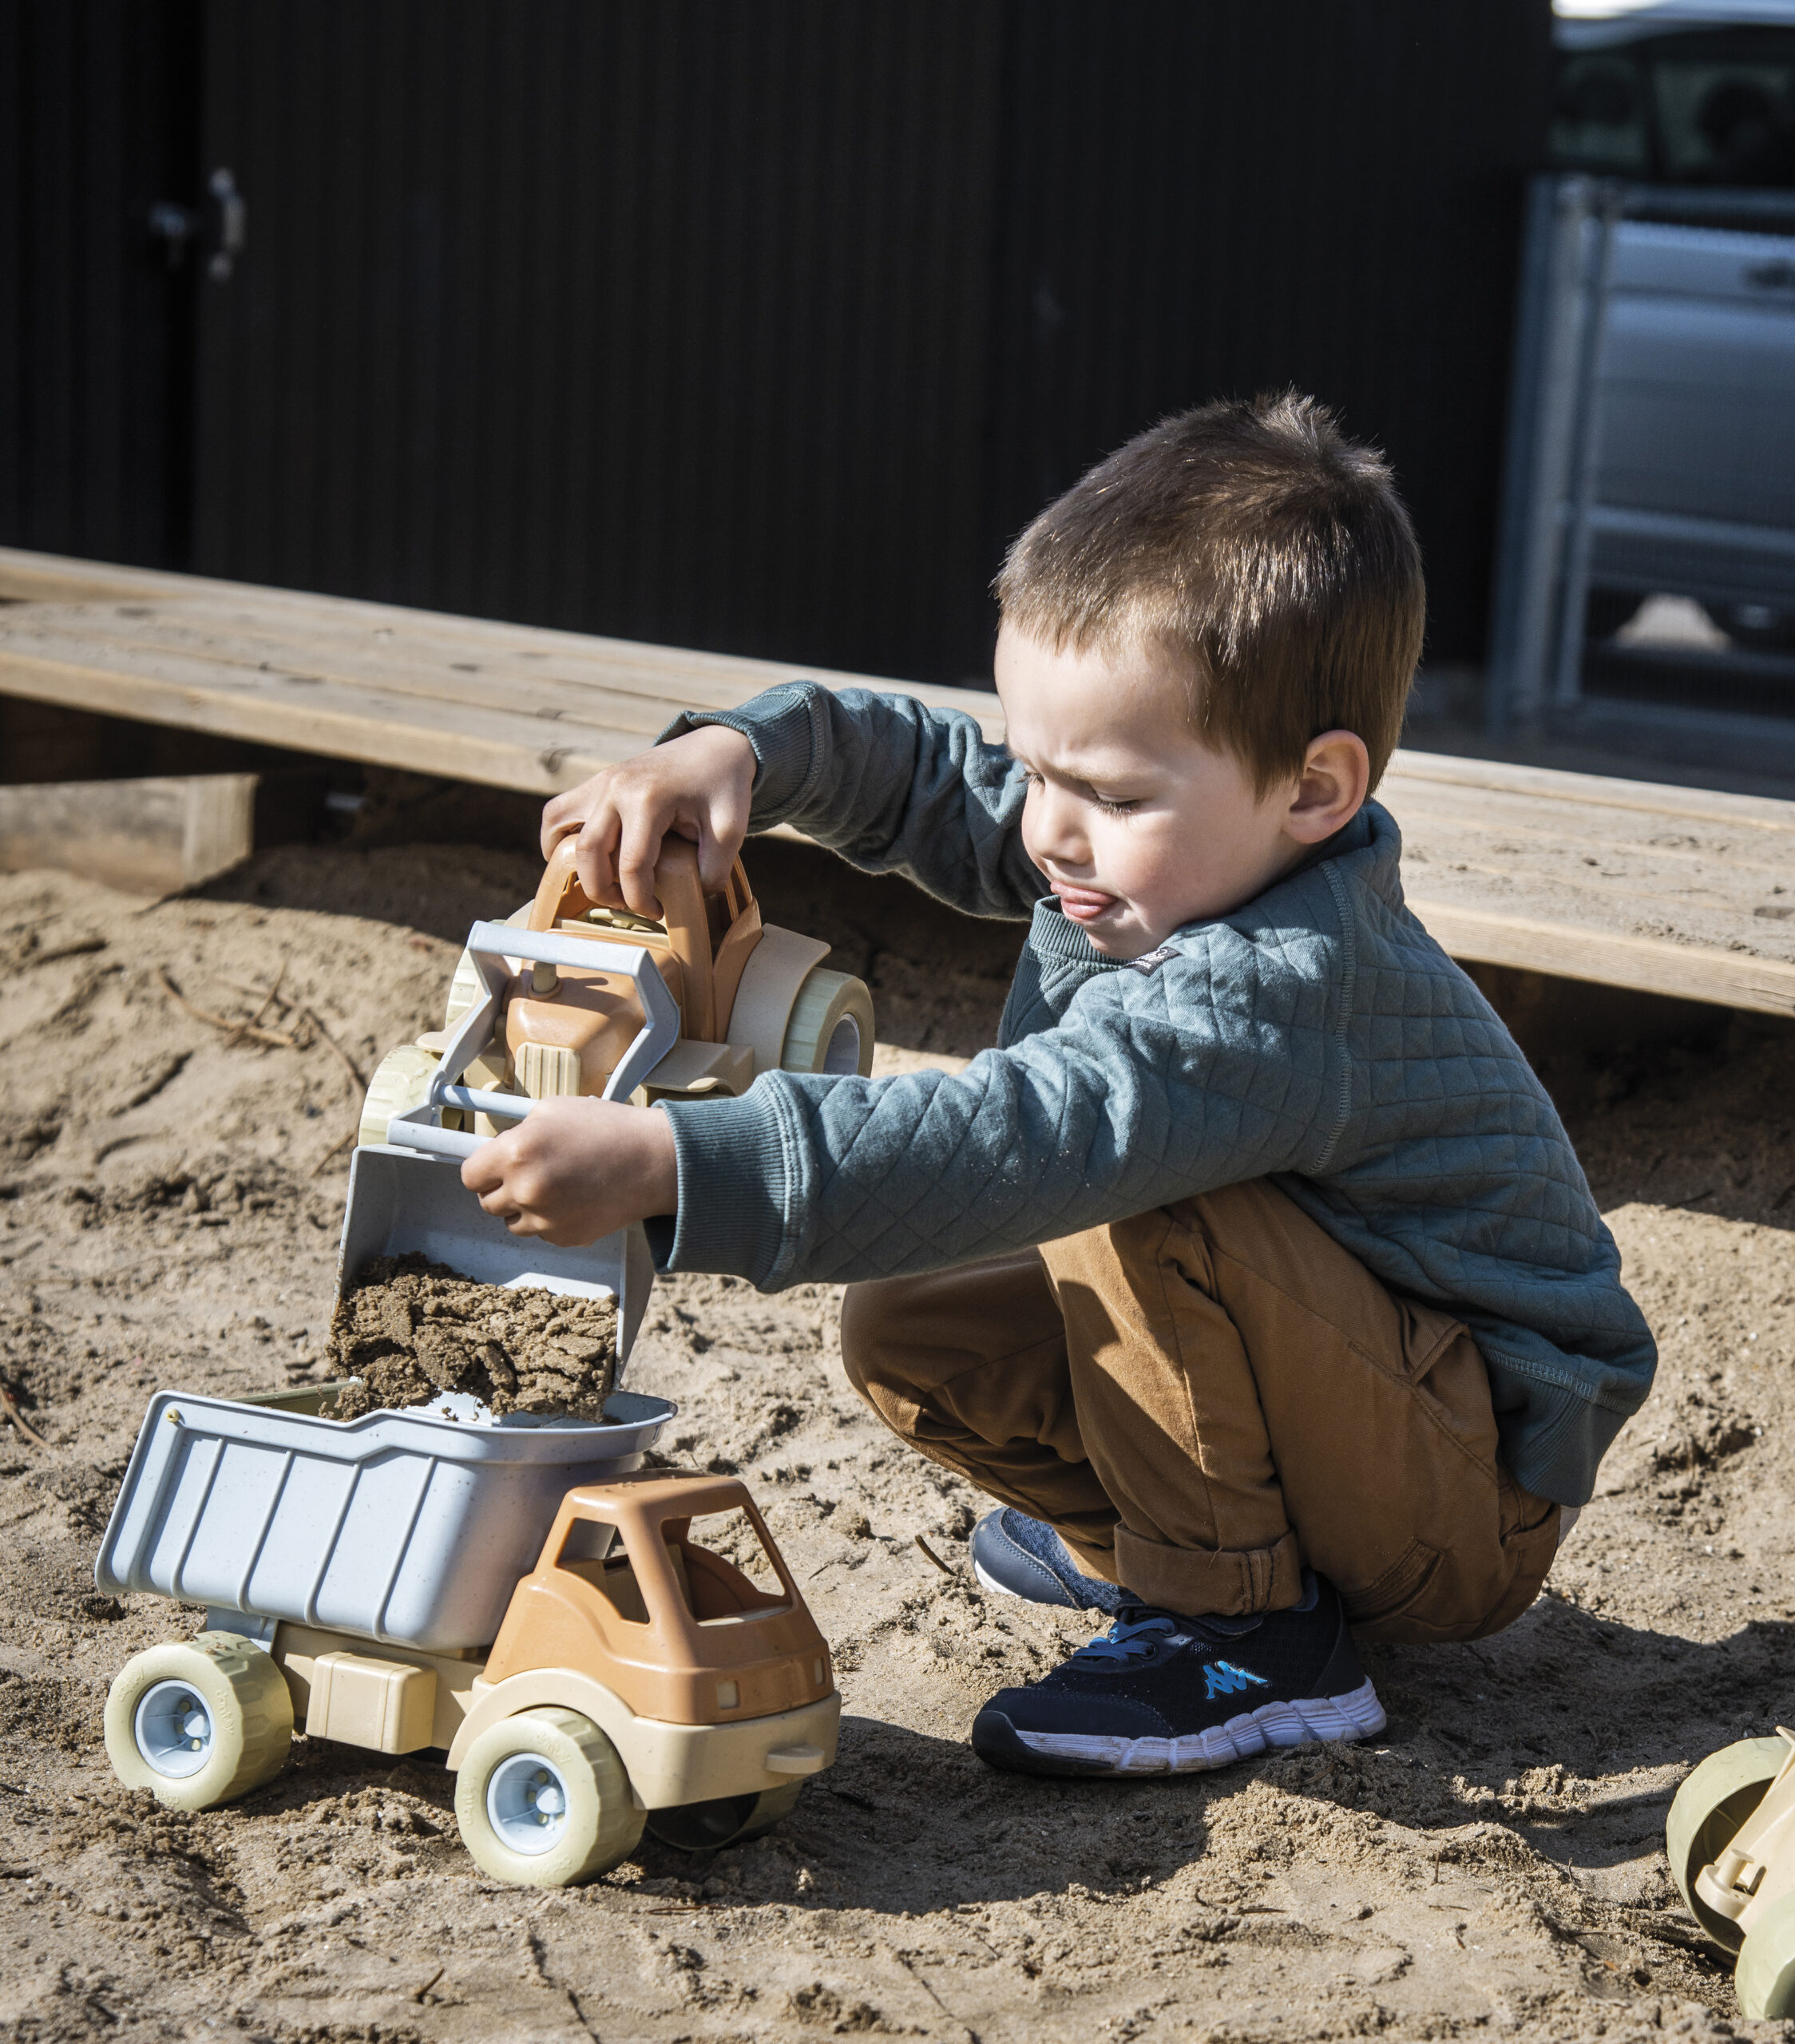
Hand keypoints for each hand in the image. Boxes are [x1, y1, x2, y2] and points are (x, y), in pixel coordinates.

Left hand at [461, 1096, 678, 1246]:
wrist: (653, 1160)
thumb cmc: (607, 1127)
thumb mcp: (553, 1109)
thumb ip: (517, 1131)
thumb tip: (495, 1149)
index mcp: (516, 1152)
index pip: (470, 1176)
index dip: (482, 1170)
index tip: (493, 1167)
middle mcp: (525, 1190)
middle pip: (487, 1203)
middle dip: (502, 1188)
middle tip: (528, 1174)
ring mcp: (545, 1219)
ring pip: (511, 1223)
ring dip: (523, 1208)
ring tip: (553, 1187)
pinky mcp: (565, 1238)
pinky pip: (541, 1233)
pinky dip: (550, 1220)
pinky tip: (574, 1200)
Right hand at [540, 724, 756, 920]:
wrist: (715, 746)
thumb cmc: (723, 786)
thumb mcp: (731, 828)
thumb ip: (714, 867)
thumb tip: (694, 897)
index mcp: (647, 800)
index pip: (631, 865)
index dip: (640, 899)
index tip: (657, 911)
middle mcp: (615, 788)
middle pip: (588, 852)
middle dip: (604, 890)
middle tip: (627, 905)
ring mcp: (601, 782)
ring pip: (558, 827)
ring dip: (570, 863)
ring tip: (599, 882)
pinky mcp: (596, 782)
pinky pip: (558, 811)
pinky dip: (557, 837)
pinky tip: (581, 857)